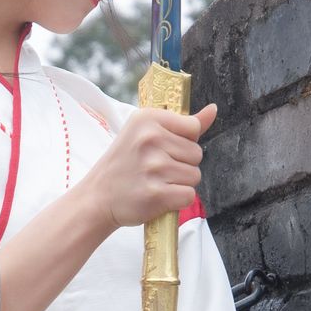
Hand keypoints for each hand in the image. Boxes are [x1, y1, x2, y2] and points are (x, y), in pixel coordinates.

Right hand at [86, 98, 216, 231]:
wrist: (97, 197)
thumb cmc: (124, 164)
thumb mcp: (145, 133)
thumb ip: (183, 124)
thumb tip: (213, 110)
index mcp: (147, 118)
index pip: (193, 128)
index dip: (183, 142)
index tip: (163, 149)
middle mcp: (150, 139)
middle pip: (197, 154)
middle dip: (182, 165)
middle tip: (155, 169)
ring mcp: (154, 167)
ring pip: (195, 176)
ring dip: (180, 183)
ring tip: (156, 182)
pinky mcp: (157, 193)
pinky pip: (188, 195)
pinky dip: (177, 200)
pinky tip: (158, 196)